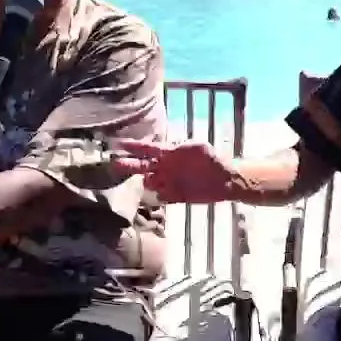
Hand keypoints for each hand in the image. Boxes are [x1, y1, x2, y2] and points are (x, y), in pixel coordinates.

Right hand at [110, 139, 237, 203]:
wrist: (225, 179)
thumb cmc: (212, 159)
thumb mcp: (200, 148)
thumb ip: (184, 148)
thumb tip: (171, 149)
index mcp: (169, 153)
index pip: (148, 149)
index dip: (134, 147)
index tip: (119, 144)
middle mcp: (166, 168)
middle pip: (142, 166)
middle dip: (129, 165)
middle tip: (115, 165)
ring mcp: (169, 182)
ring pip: (150, 183)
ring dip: (148, 182)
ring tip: (151, 180)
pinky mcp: (176, 195)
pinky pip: (163, 197)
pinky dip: (161, 195)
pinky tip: (164, 193)